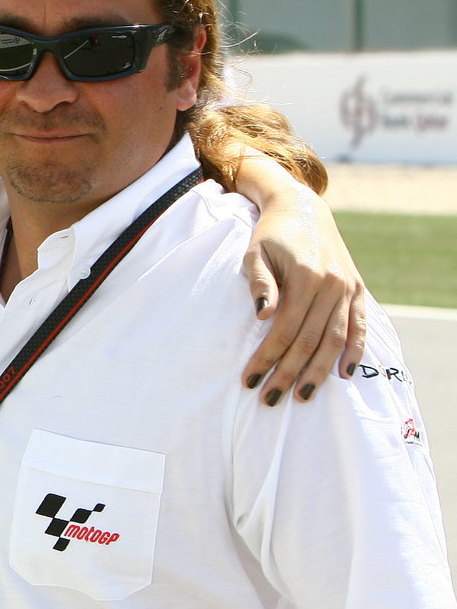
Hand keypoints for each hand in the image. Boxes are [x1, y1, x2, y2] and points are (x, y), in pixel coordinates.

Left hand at [242, 190, 367, 403]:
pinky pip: (360, 326)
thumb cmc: (270, 235)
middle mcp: (332, 285)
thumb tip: (263, 315)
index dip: (267, 358)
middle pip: (310, 340)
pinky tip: (344, 374)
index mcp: (307, 276)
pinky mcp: (357, 289)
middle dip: (289, 373)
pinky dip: (355, 351)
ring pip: (336, 340)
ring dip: (319, 372)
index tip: (248, 380)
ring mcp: (348, 288)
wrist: (302, 208)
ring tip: (303, 397)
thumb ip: (260, 283)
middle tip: (269, 400)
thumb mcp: (255, 253)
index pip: (285, 329)